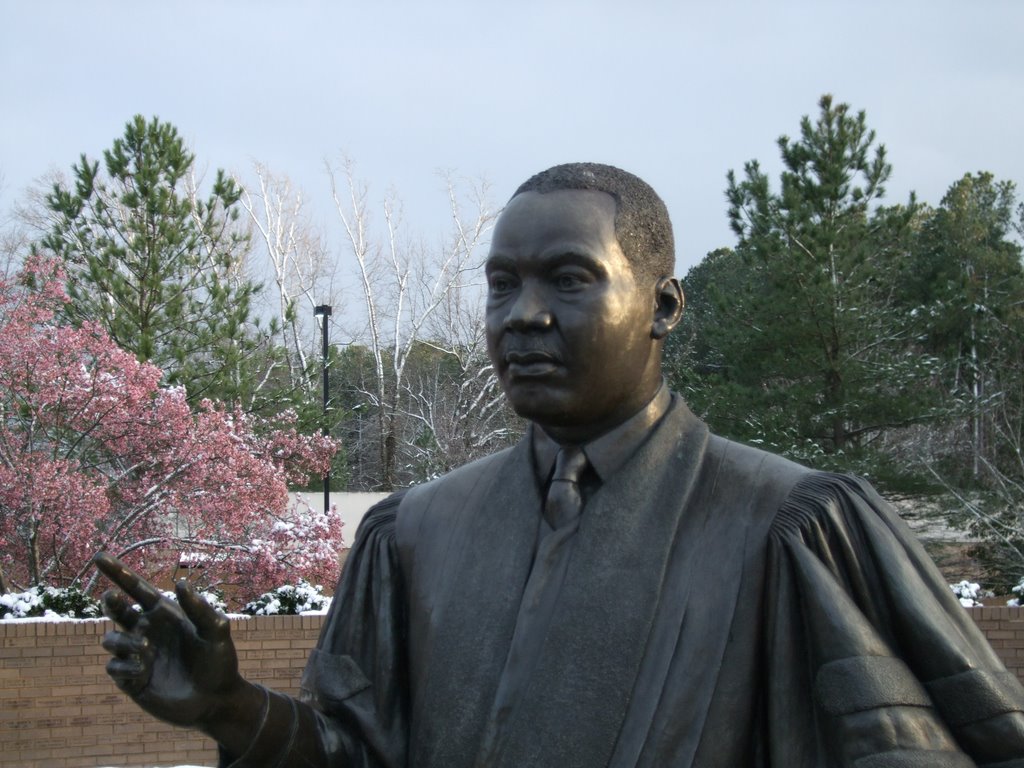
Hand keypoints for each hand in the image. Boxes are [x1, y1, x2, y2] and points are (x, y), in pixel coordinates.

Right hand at [94, 552, 246, 728]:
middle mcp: (147, 630)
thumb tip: (181, 583)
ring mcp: (137, 655)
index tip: (99, 556)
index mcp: (165, 614)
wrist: (217, 700)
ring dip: (123, 641)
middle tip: (114, 598)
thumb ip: (200, 609)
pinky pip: (115, 668)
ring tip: (147, 649)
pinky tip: (143, 669)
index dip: (118, 572)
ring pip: (111, 639)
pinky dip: (125, 666)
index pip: (137, 588)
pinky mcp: (132, 680)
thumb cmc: (220, 662)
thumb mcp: (217, 633)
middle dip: (112, 602)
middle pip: (117, 610)